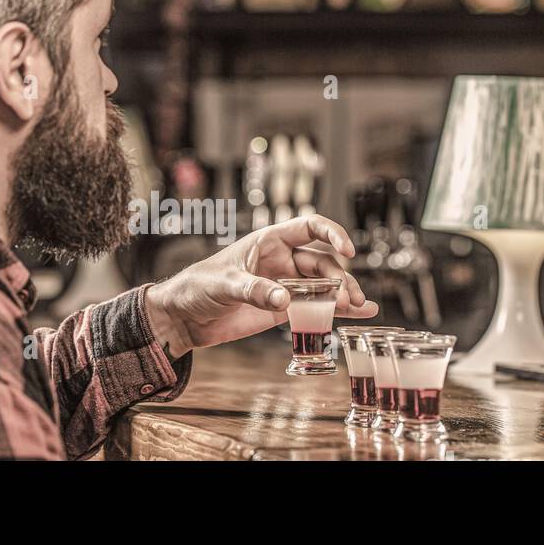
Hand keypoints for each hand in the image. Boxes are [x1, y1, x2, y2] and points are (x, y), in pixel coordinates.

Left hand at [144, 215, 378, 355]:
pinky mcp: (284, 308)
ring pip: (324, 285)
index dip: (331, 234)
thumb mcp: (224, 285)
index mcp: (269, 241)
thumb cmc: (197, 287)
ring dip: (342, 294)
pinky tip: (359, 313)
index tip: (347, 250)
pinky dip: (336, 310)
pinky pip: (315, 307)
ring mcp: (285, 284)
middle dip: (340, 278)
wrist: (184, 318)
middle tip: (349, 298)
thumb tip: (285, 298)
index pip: (309, 227)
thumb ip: (255, 291)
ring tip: (358, 307)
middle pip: (323, 262)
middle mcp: (282, 260)